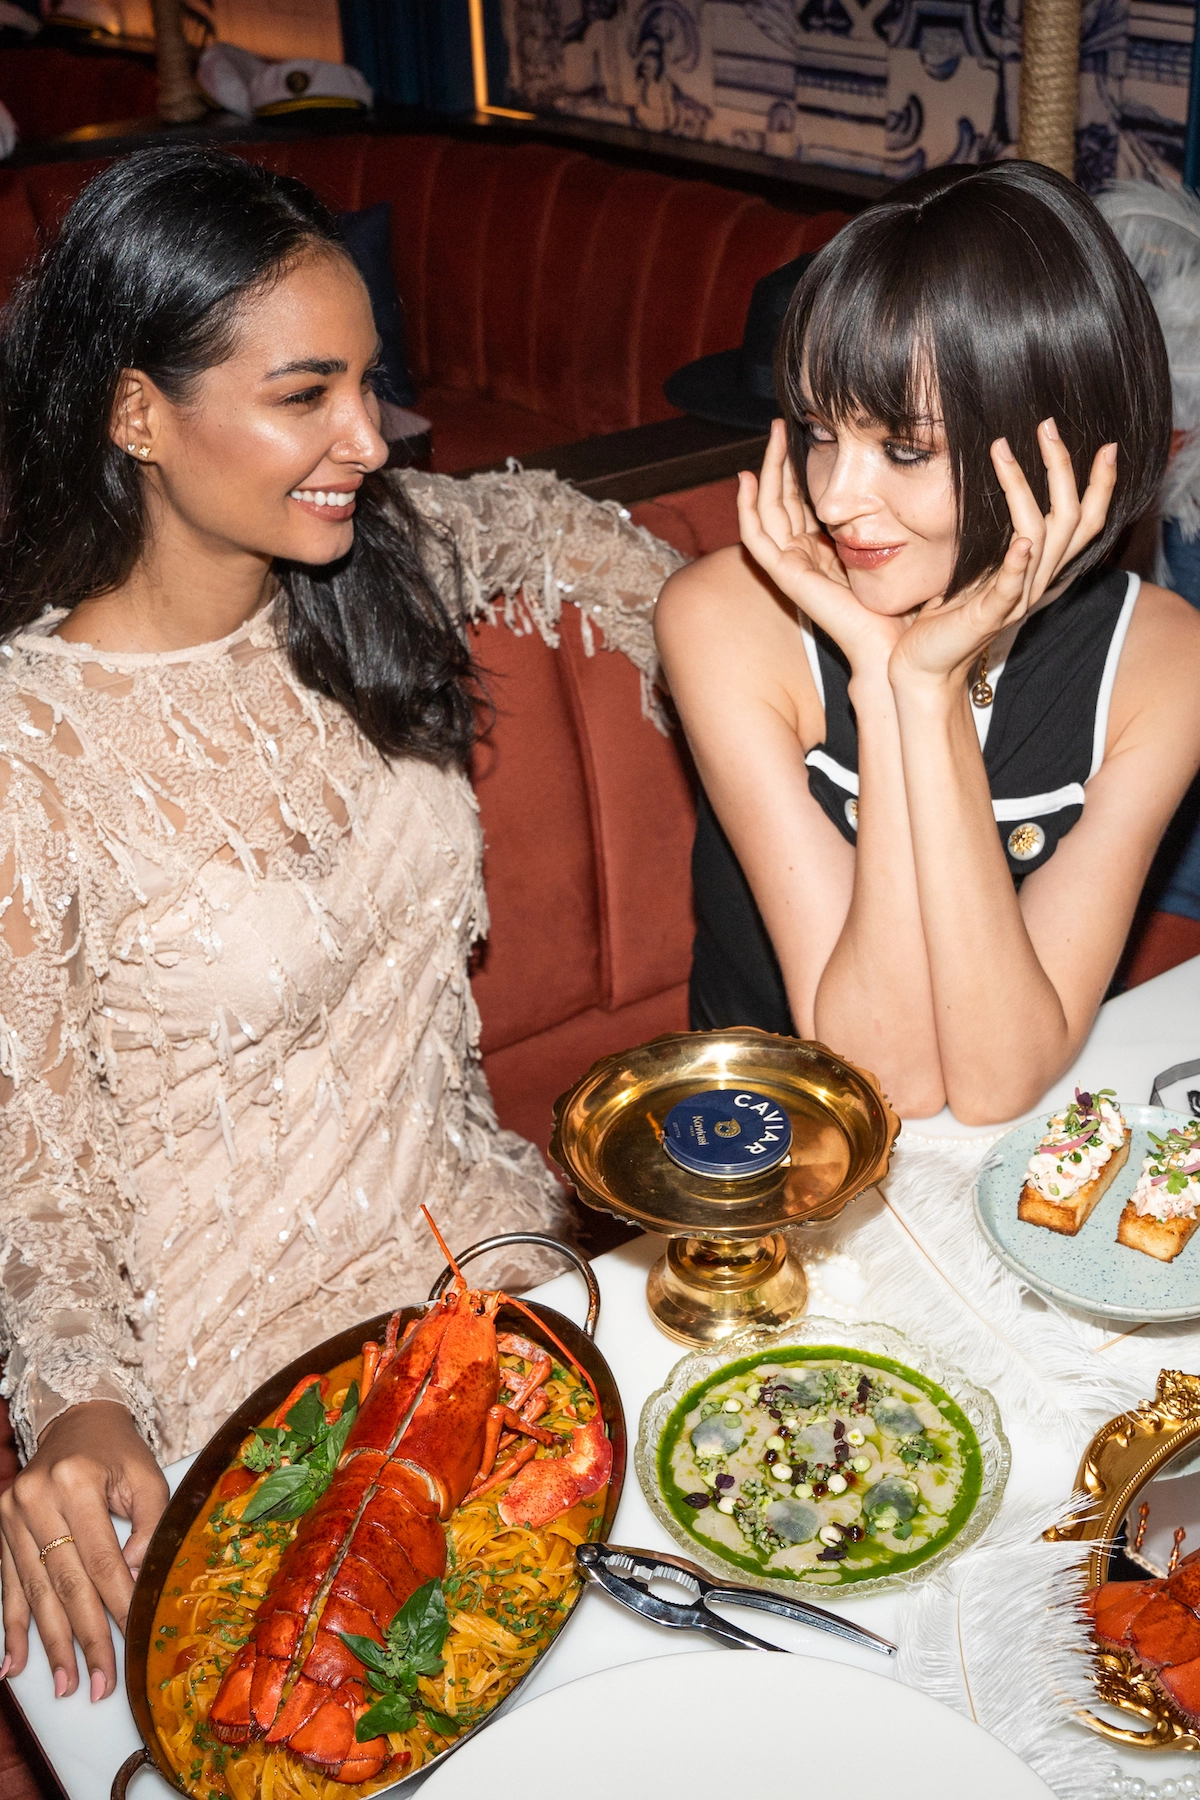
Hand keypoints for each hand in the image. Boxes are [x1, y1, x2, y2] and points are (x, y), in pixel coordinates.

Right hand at [0, 1401, 167, 1699]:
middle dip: (85, 1637)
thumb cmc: (118, 1453)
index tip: (131, 1640)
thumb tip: (134, 1576)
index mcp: (77, 1483)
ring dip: (50, 1644)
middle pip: (65, 1582)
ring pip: (35, 1592)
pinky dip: (12, 1628)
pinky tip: (13, 1665)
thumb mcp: (147, 1476)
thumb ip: (149, 1523)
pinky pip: (9, 1587)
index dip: (117, 1602)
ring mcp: (12, 1515)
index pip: (101, 1558)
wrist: (76, 1421)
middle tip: (99, 1683)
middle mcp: (37, 1499)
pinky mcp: (0, 1529)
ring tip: (66, 1684)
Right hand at [738, 420, 911, 673]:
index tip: (807, 434)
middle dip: (780, 461)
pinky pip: (756, 538)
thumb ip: (891, 524)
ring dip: (766, 471)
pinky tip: (747, 479)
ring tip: (772, 436)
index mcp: (826, 552)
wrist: (893, 645)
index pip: (803, 503)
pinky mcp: (785, 576)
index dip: (800, 469)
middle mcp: (805, 557)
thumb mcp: (898, 549)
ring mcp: (792, 567)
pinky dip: (746, 509)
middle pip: (781, 501)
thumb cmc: (902, 607)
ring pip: (766, 511)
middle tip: (781, 425)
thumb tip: (908, 485)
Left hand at [889, 420, 1117, 690]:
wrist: (922, 662)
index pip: (1085, 521)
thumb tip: (988, 485)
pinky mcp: (989, 617)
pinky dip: (1018, 564)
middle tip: (1047, 426)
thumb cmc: (944, 611)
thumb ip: (991, 534)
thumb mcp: (973, 562)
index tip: (1105, 445)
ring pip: (1042, 541)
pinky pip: (1012, 588)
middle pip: (1072, 520)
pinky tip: (1021, 542)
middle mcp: (1036, 581)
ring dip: (1024, 492)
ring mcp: (1015, 600)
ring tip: (1004, 453)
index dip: (1100, 485)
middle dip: (1063, 469)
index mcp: (1037, 567)